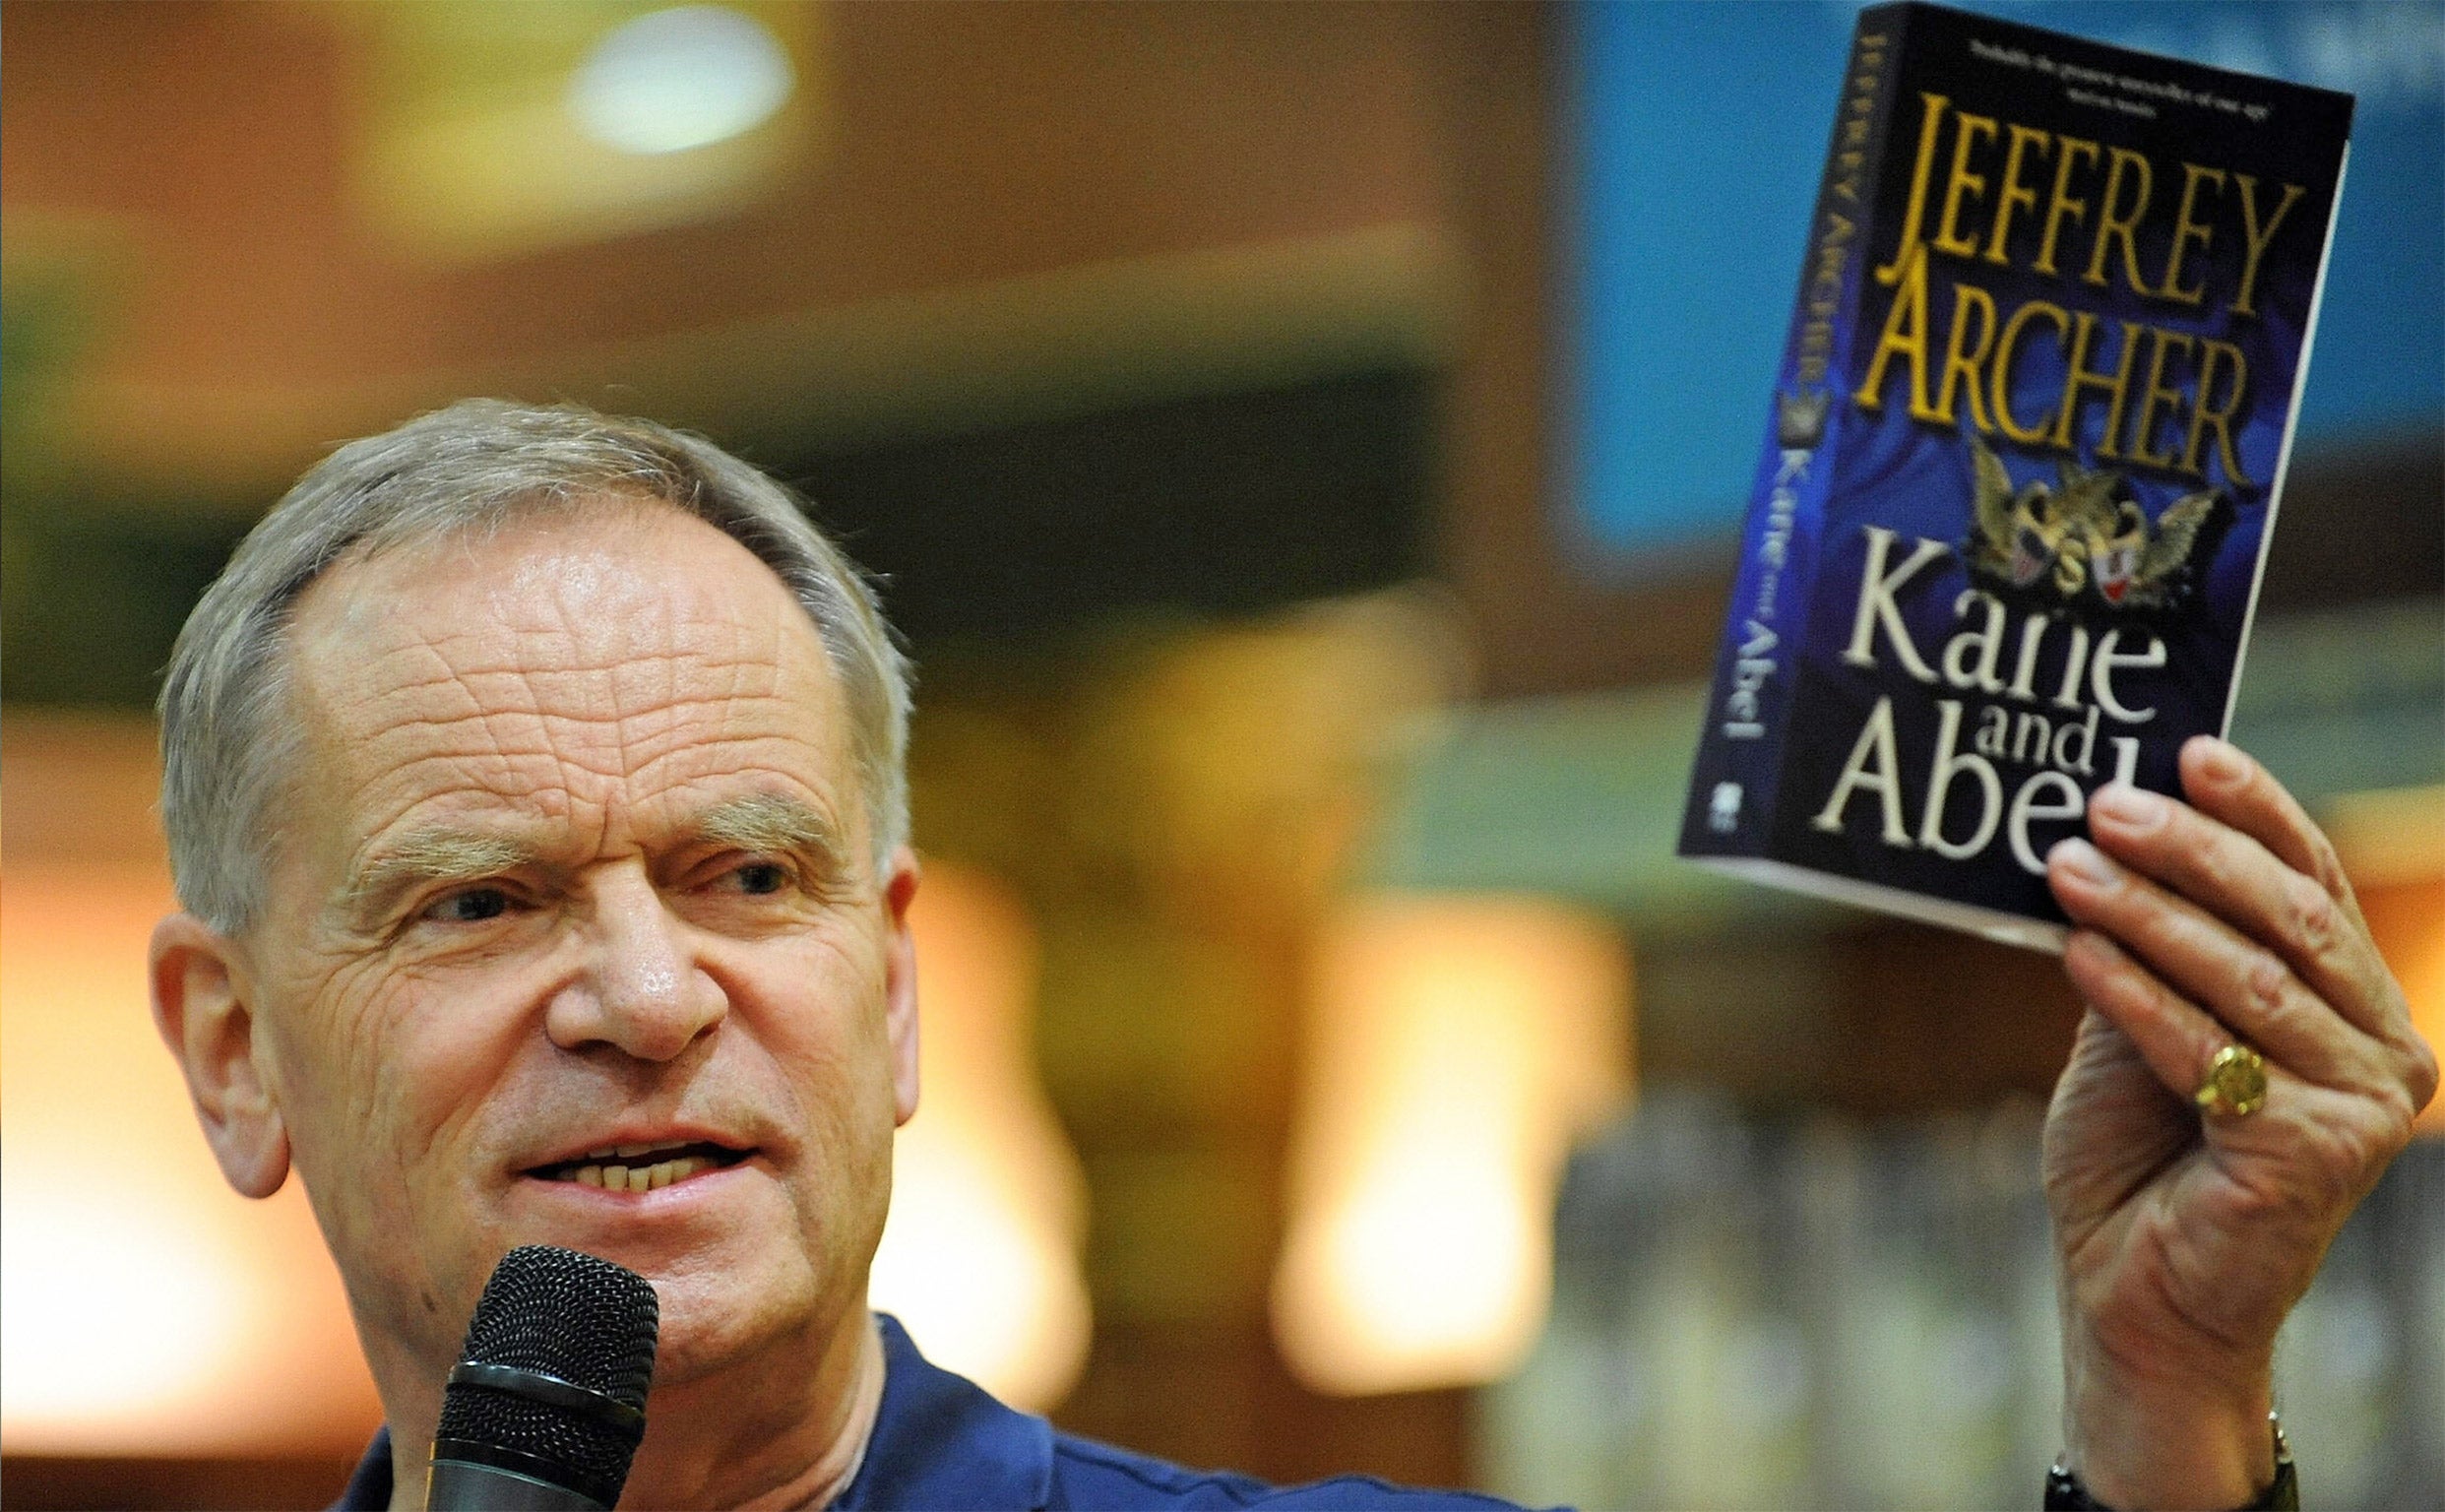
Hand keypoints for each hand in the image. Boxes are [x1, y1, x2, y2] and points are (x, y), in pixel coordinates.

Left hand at [2040, 735, 2436, 1510]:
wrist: (2134, 1296)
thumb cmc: (2136, 1162)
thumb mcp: (2137, 1031)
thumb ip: (2149, 951)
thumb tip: (2105, 841)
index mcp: (2352, 1006)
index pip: (2315, 883)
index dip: (2258, 811)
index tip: (2189, 751)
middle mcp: (2382, 1049)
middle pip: (2289, 917)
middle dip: (2192, 852)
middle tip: (2102, 805)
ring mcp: (2361, 1105)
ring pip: (2246, 977)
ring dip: (2148, 912)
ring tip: (2067, 865)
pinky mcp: (2316, 1152)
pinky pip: (2208, 1048)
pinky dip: (2135, 994)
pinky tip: (2076, 949)